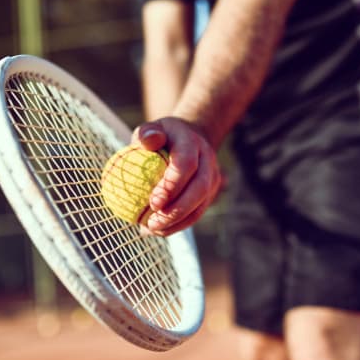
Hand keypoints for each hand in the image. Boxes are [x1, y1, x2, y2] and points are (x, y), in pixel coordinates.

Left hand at [132, 117, 221, 235]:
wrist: (190, 138)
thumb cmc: (163, 135)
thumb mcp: (152, 129)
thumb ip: (147, 134)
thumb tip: (146, 142)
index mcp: (192, 143)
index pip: (187, 165)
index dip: (172, 185)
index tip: (153, 202)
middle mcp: (207, 161)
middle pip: (199, 189)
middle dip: (177, 210)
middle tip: (152, 223)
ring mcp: (212, 178)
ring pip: (200, 206)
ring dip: (177, 222)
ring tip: (151, 229)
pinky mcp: (210, 193)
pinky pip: (196, 213)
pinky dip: (178, 225)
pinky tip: (157, 230)